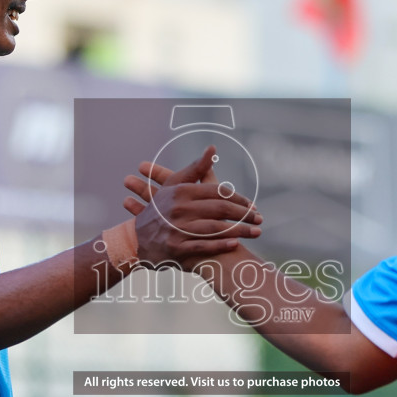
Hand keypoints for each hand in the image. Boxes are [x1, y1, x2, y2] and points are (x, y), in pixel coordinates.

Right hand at [127, 145, 261, 265]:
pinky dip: (220, 246)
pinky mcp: (176, 248)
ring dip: (240, 231)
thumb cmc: (160, 210)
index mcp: (182, 191)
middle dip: (244, 215)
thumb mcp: (174, 186)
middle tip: (260, 219)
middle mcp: (180, 209)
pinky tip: (236, 245)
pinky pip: (203, 247)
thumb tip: (213, 147)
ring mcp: (177, 229)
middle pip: (220, 209)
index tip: (253, 205)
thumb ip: (196, 168)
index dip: (239, 198)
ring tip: (257, 232)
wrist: (135, 241)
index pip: (218, 192)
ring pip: (215, 228)